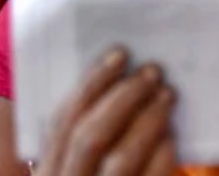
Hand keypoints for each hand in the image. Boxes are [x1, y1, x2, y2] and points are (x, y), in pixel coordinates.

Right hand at [35, 49, 175, 175]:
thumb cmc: (92, 175)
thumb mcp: (73, 164)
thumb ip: (81, 134)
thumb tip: (115, 80)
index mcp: (47, 171)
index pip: (64, 121)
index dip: (92, 84)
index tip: (119, 54)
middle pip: (91, 137)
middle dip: (123, 98)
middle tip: (151, 71)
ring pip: (121, 159)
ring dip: (148, 121)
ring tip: (167, 94)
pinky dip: (162, 154)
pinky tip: (171, 132)